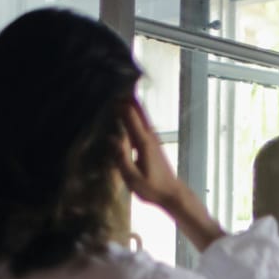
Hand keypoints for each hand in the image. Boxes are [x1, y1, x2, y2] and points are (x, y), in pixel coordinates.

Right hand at [117, 98, 223, 251]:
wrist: (173, 194)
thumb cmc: (152, 189)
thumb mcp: (133, 178)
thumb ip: (122, 158)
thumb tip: (111, 138)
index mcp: (143, 142)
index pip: (130, 114)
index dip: (118, 102)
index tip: (106, 93)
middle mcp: (149, 135)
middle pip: (137, 108)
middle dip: (125, 96)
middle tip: (110, 85)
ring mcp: (153, 138)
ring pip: (141, 113)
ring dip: (130, 101)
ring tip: (117, 90)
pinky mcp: (153, 142)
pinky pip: (142, 121)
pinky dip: (134, 112)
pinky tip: (128, 110)